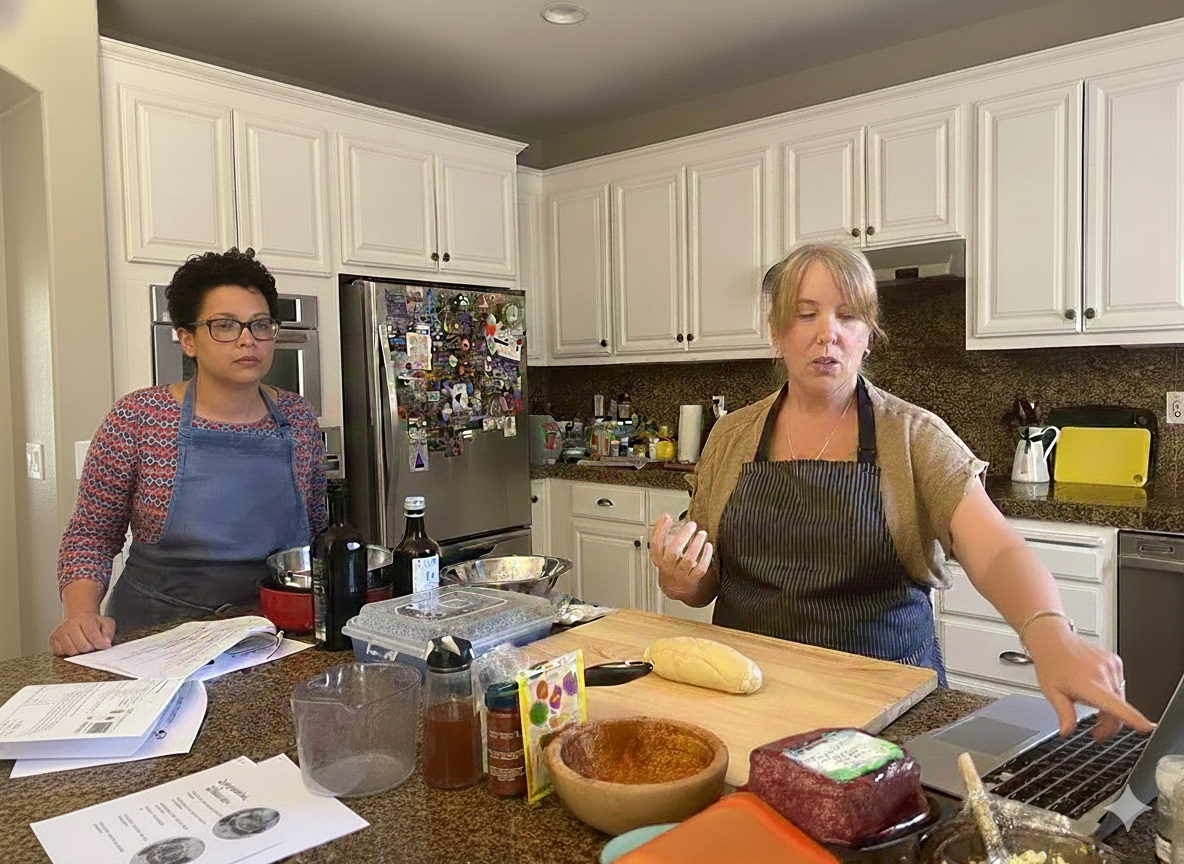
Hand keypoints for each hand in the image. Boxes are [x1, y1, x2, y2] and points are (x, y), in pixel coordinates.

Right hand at [49, 613, 115, 655]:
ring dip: (79, 652)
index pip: (92, 635)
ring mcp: (60, 631)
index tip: (104, 646)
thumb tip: (106, 643)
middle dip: (90, 649)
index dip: (100, 644)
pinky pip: (60, 653)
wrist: (79, 619)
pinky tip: (73, 646)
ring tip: (83, 645)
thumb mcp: (106, 624)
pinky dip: (68, 653)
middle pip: (82, 646)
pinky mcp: (52, 639)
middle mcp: (70, 623)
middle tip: (92, 645)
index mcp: (85, 618)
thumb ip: (109, 632)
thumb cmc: (94, 624)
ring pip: (71, 651)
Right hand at [649, 513, 713, 602]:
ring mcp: (680, 574)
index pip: (656, 543)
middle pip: (673, 551)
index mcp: (658, 558)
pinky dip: (706, 557)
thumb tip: (665, 516)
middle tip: (692, 525)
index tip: (668, 518)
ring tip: (702, 533)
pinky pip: (700, 568)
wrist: (675, 587)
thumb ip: (661, 532)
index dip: (661, 530)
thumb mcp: (661, 550)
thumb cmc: (669, 563)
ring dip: (696, 545)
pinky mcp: (692, 579)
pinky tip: (708, 546)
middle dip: (683, 536)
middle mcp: (668, 566)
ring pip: (688, 560)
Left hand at [1025, 623, 1152, 738]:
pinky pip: (1119, 685)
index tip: (1145, 727)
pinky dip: (1112, 692)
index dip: (1131, 718)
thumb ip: (1064, 715)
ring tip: (1092, 708)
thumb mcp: (1052, 693)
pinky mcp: (1116, 661)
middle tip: (1096, 734)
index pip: (1113, 704)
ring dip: (1111, 708)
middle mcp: (1102, 673)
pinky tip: (1096, 688)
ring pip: (1120, 698)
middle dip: (1109, 724)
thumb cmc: (1051, 663)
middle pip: (1118, 708)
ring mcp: (1111, 665)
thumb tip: (1067, 732)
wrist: (1053, 639)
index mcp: (1087, 683)